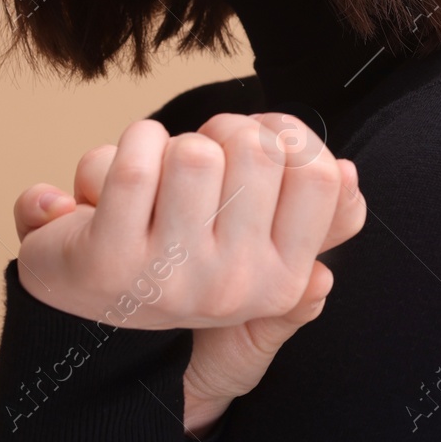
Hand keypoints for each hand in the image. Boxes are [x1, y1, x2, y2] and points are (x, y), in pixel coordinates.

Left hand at [10, 112, 364, 329]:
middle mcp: (236, 286)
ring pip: (195, 152)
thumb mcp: (262, 248)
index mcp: (284, 280)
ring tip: (155, 182)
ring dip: (168, 145)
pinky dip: (123, 150)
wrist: (90, 308)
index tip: (254, 145)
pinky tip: (111, 184)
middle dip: (224, 133)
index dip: (285, 136)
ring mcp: (173, 276)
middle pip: (259, 148)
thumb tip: (350, 175)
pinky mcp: (109, 261)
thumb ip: (319, 215)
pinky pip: (134, 163)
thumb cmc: (182, 259)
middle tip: (197, 166)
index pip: (321, 173)